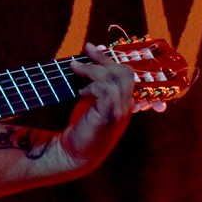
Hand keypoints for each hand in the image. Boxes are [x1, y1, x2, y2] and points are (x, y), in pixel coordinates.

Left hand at [59, 42, 134, 173]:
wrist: (72, 153)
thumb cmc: (81, 126)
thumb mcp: (90, 98)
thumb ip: (95, 80)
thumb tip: (91, 52)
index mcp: (125, 101)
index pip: (129, 73)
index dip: (114, 58)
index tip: (96, 48)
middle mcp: (127, 106)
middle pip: (125, 72)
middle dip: (104, 58)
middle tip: (86, 49)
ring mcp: (121, 112)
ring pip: (116, 78)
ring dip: (93, 68)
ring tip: (74, 67)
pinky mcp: (109, 117)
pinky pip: (106, 91)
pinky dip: (91, 85)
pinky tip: (80, 91)